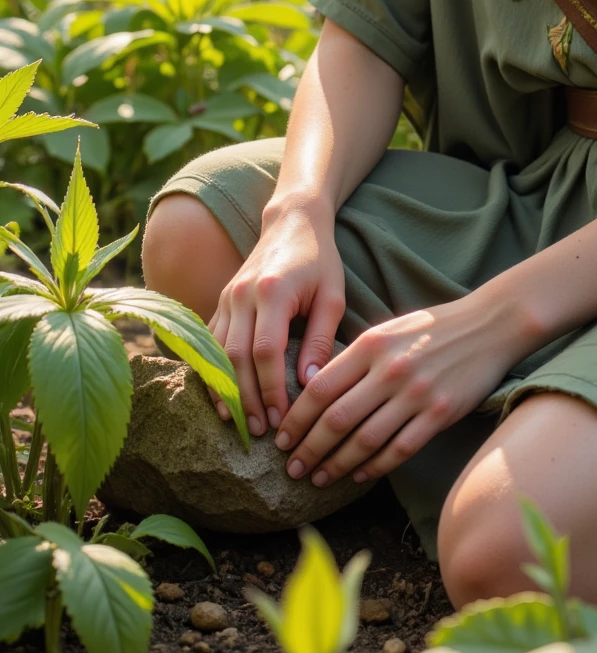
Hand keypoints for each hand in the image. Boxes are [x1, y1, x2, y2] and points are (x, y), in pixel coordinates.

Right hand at [206, 200, 345, 436]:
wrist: (292, 220)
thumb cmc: (320, 259)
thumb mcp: (332, 295)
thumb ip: (320, 338)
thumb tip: (308, 384)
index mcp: (272, 292)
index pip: (264, 352)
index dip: (270, 390)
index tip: (281, 418)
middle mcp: (241, 295)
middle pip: (234, 358)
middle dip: (245, 398)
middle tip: (258, 431)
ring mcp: (226, 297)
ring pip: (215, 353)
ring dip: (224, 390)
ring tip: (237, 422)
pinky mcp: (220, 300)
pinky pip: (208, 342)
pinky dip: (212, 371)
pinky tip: (221, 396)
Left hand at [271, 289, 526, 487]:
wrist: (488, 324)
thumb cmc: (432, 328)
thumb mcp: (387, 330)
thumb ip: (354, 357)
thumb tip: (313, 389)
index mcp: (371, 345)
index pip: (320, 388)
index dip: (296, 418)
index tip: (282, 438)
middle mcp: (390, 369)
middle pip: (336, 419)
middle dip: (308, 449)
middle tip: (291, 468)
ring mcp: (415, 394)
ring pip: (364, 440)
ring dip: (335, 465)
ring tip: (318, 478)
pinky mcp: (439, 414)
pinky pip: (398, 450)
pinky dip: (374, 467)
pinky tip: (359, 475)